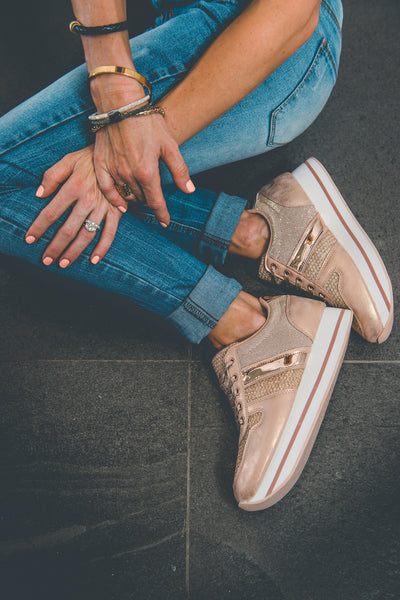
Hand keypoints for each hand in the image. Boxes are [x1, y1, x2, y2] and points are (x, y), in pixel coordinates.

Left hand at [26, 146, 122, 267]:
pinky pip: (110, 233)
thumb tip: (39, 194)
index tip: (30, 239)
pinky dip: (102, 248)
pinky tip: (93, 260)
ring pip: (87, 235)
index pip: (51, 212)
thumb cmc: (89, 158)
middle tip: (46, 260)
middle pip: (68, 229)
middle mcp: (89, 200)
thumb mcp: (68, 160)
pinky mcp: (117, 212)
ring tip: (64, 263)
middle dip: (55, 247)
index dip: (39, 227)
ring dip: (74, 251)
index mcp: (74, 187)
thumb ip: (52, 176)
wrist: (119, 156)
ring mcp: (104, 208)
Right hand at [93, 111, 194, 226]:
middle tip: (154, 200)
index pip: (156, 202)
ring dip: (134, 198)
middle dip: (149, 201)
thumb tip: (189, 190)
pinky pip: (106, 189)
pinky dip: (114, 199)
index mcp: (148, 172)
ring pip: (126, 195)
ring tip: (140, 197)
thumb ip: (179, 170)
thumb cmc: (148, 122)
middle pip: (142, 199)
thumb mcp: (170, 145)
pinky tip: (120, 204)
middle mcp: (129, 175)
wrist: (121, 103)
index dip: (162, 214)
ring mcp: (113, 170)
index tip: (165, 222)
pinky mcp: (100, 164)